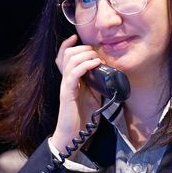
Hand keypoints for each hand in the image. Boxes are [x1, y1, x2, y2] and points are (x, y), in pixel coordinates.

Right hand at [50, 34, 102, 156]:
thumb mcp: (93, 96)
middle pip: (67, 54)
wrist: (74, 135)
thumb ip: (96, 83)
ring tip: (96, 58)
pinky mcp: (67, 94)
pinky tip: (95, 64)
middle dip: (82, 49)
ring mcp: (65, 86)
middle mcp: (65, 80)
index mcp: (70, 79)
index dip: (67, 45)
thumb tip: (107, 72)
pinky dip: (84, 66)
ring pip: (69, 61)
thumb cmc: (82, 117)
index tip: (76, 37)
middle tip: (95, 53)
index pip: (63, 57)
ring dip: (85, 55)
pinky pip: (72, 74)